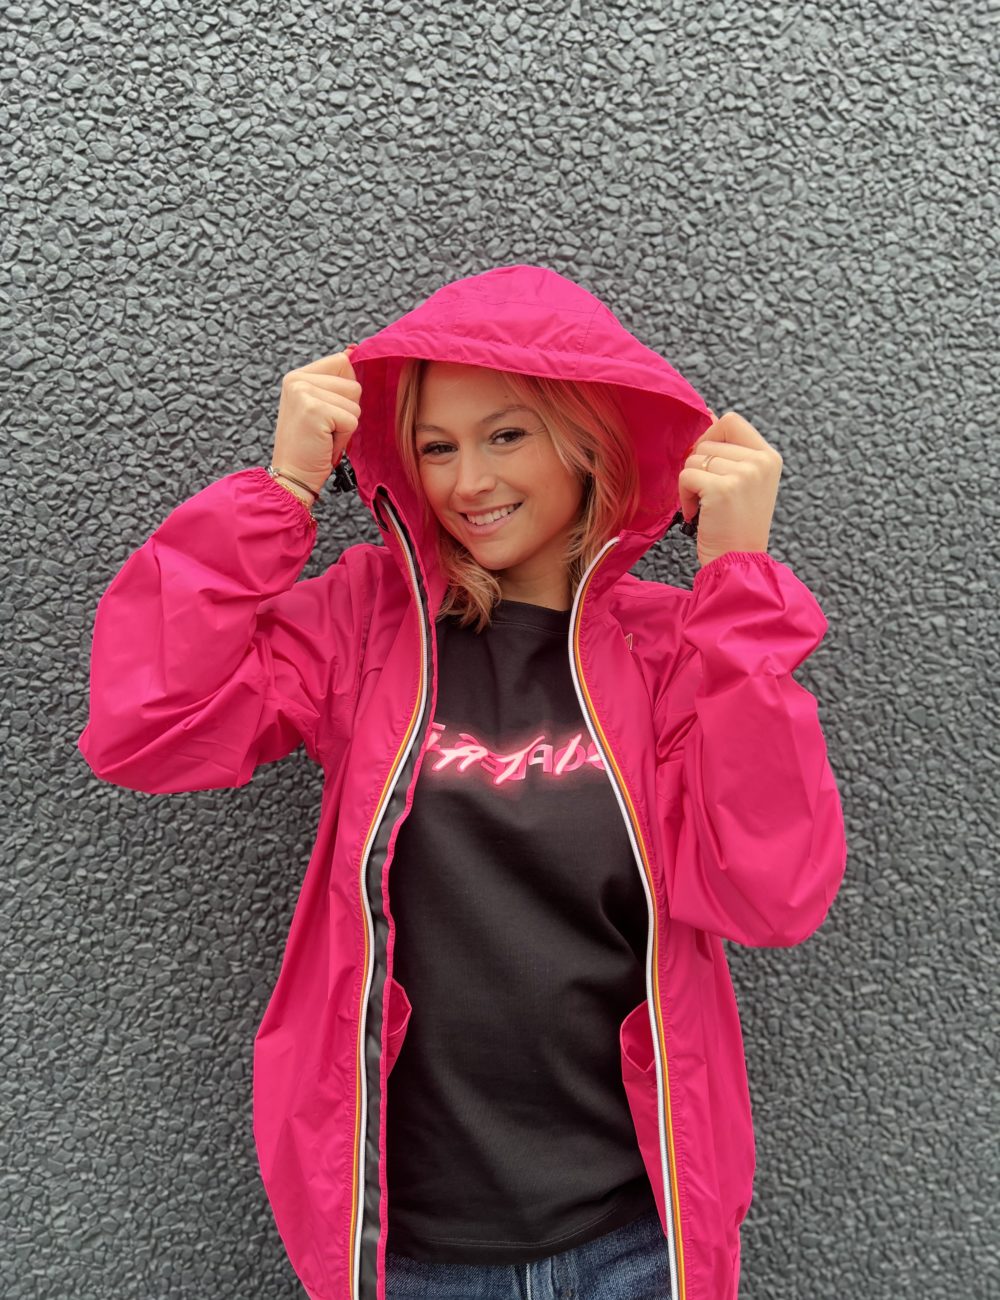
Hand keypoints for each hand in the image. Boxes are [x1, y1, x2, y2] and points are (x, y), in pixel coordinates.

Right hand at [271, 345, 361, 496]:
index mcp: (298, 375)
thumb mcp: (319, 407)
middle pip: (353, 384)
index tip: (327, 413)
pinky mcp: (314, 410)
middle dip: (347, 412)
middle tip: (324, 429)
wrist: (292, 477)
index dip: (346, 392)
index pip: (342, 362)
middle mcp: (297, 379)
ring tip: (324, 436)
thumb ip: (334, 382)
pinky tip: (324, 443)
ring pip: (355, 403)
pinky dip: (344, 438)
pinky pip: (352, 420)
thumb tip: (353, 350)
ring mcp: (303, 392)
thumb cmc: (310, 447)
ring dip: (346, 426)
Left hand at [678, 410, 782, 567]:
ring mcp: (744, 474)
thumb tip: (706, 413)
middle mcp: (761, 461)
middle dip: (698, 468)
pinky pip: (686, 476)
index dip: (710, 437)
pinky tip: (699, 514)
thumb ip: (728, 450)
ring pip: (694, 459)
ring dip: (690, 485)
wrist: (738, 564)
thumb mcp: (742, 482)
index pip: (730, 421)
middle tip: (709, 496)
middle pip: (707, 441)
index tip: (708, 465)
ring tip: (707, 508)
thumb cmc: (735, 526)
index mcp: (769, 457)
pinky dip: (685, 497)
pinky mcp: (723, 488)